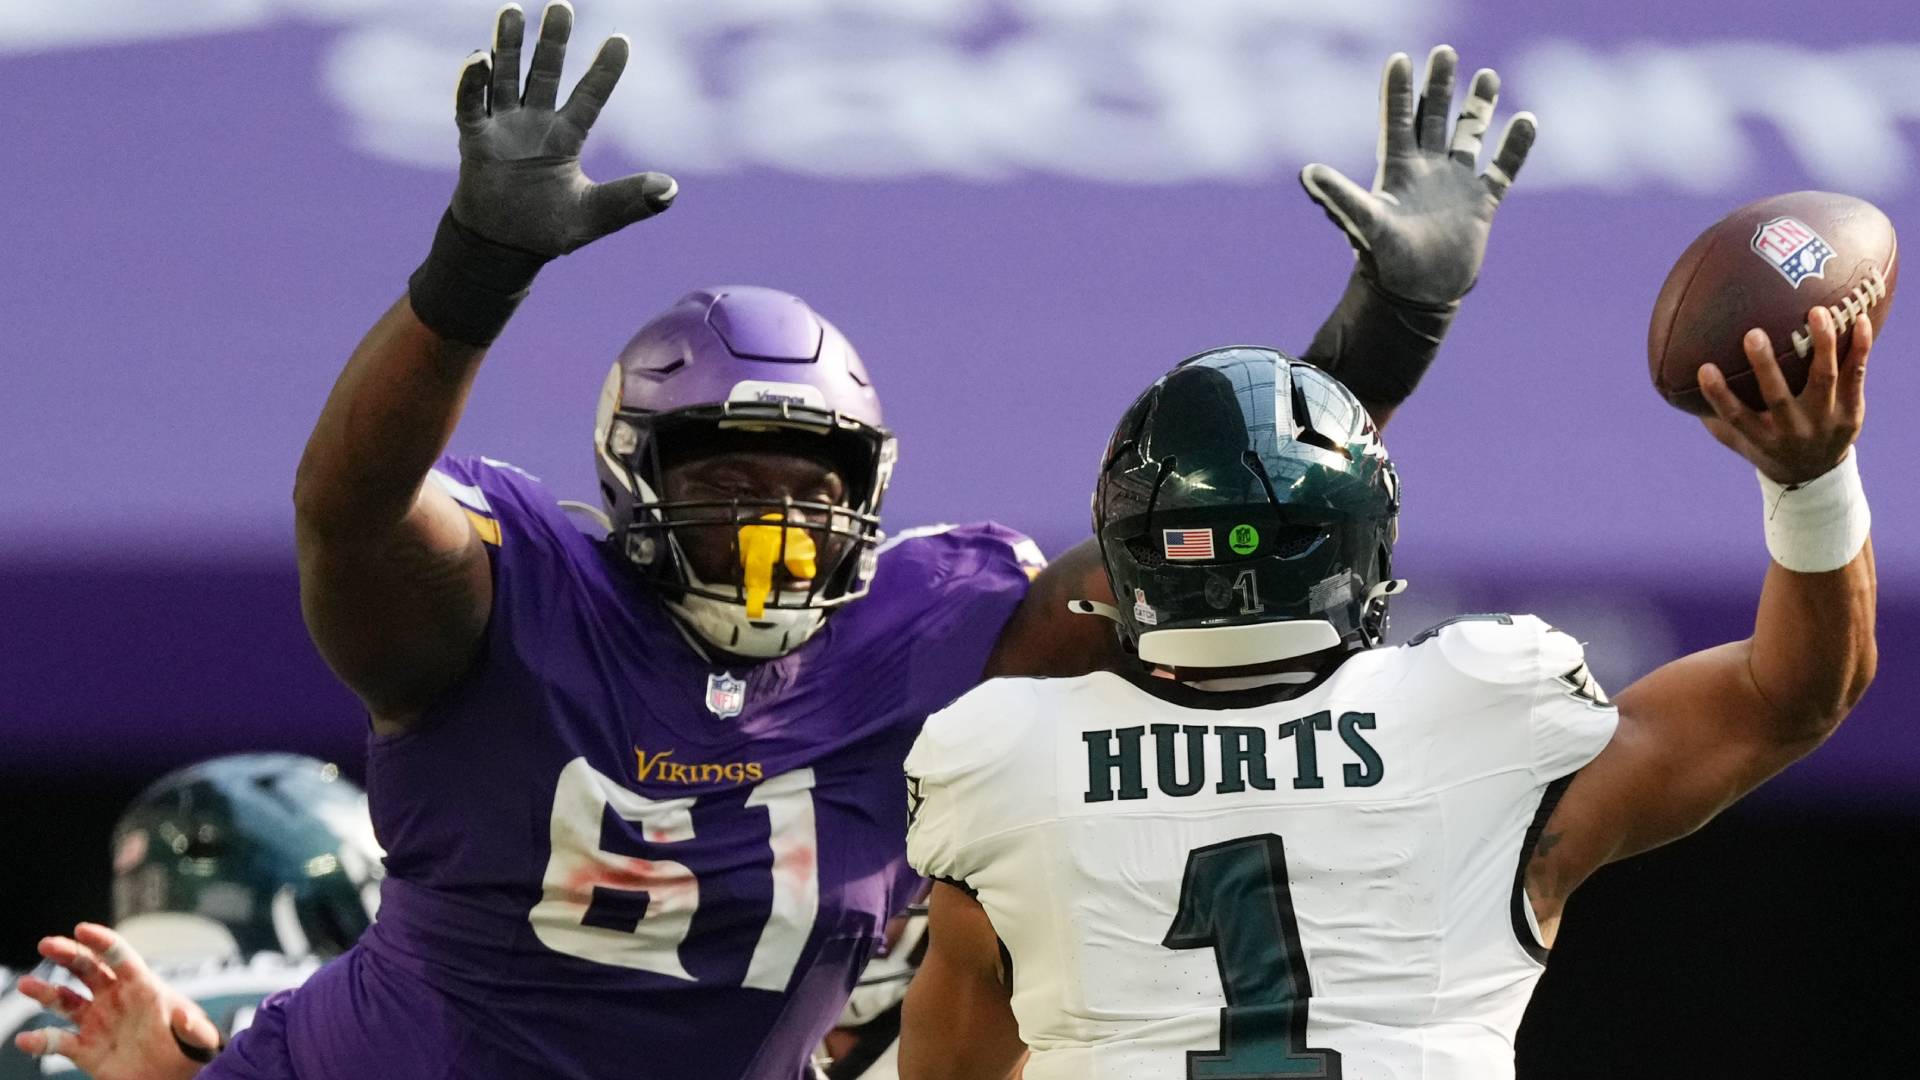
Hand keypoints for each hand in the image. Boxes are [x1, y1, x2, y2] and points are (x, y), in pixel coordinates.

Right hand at [12, 924, 219, 1079]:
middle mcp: (114, 999)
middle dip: (67, 953)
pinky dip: (41, 1041)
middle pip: (87, 969)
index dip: (101, 941)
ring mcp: (97, 1022)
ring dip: (44, 992)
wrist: (174, 1077)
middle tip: (47, 944)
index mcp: (142, 987)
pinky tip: (26, 1041)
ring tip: (25, 984)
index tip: (82, 929)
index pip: (120, 957)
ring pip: (65, 1000)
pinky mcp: (85, 1049)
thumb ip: (196, 1028)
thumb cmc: (190, 1050)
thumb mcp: (200, 1038)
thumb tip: (184, 1017)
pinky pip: (58, 1042)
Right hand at [451, 1, 676, 255]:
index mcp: (566, 137)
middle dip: (552, 41)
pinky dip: (473, 83)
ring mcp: (503, 129)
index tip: (621, 39)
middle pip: (545, 74)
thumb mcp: (596, 215)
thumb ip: (630, 201)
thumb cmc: (549, 229)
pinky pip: (471, 106)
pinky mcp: (475, 141)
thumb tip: (671, 189)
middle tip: (562, 7)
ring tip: (513, 11)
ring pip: (507, 78)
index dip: (604, 70)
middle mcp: (535, 124)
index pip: (589, 96)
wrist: (503, 249)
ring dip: (509, 47)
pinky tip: (480, 57)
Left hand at [1300, 46, 1535, 305]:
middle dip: (1440, 86)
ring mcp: (1456, 185)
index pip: (1398, 120)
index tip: (1400, 58)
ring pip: (1469, 136)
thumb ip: (1338, 196)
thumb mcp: (1363, 222)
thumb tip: (1306, 172)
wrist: (1419, 295)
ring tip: (1488, 75)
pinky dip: (1515, 147)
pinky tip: (1527, 120)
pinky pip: (1503, 168)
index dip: (1399, 91)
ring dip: (1479, 108)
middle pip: (1433, 118)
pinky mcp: (1482, 203)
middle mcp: (1427, 171)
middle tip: (1445, 51)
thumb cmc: (1387, 261)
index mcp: (1398, 170)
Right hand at [1700, 306, 1870, 484]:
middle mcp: (1792, 431)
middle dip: (1765, 366)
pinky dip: (1859, 348)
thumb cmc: (1764, 445)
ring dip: (1820, 346)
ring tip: (1816, 312)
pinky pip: (1856, 376)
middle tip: (1752, 334)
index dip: (1718, 395)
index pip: (1736, 417)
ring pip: (1823, 380)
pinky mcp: (1851, 412)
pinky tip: (1861, 320)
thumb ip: (1713, 413)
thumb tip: (1679, 376)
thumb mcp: (1737, 438)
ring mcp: (1825, 421)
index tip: (1704, 368)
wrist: (1814, 474)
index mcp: (1762, 438)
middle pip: (1778, 398)